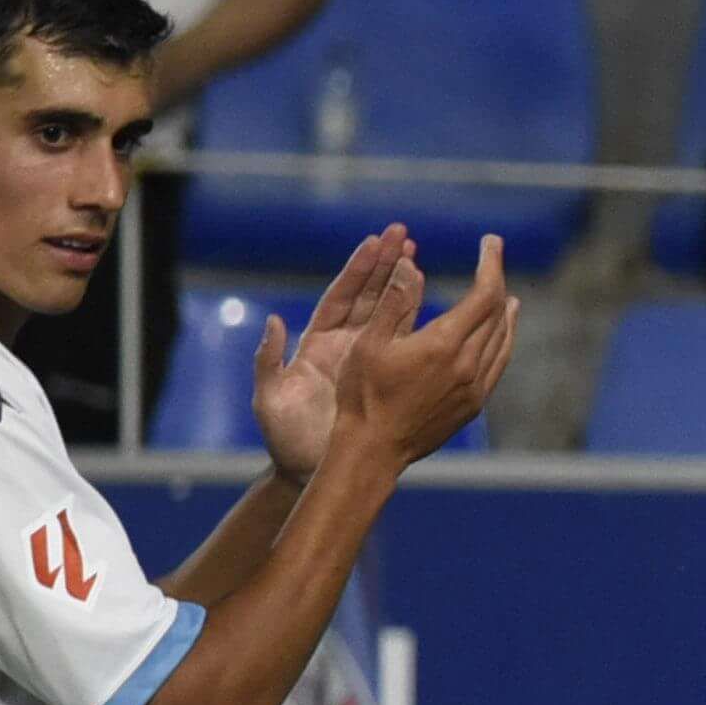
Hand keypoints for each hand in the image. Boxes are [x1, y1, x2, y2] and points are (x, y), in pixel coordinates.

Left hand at [253, 226, 412, 481]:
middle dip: (386, 264)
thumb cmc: (285, 439)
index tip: (376, 241)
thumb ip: (268, 360)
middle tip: (403, 233)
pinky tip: (437, 307)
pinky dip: (420, 326)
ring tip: (420, 256)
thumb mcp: (270, 398)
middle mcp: (343, 347)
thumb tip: (275, 323)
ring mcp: (366, 363)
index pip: (342, 296)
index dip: (359, 268)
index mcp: (317, 345)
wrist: (308, 471)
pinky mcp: (385, 381)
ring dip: (404, 286)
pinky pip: (407, 348)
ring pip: (390, 317)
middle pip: (369, 296)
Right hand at [333, 234, 518, 467]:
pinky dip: (502, 342)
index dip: (491, 264)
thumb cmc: (363, 394)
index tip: (491, 242)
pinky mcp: (473, 406)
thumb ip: (394, 301)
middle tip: (492, 257)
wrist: (374, 450)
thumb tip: (412, 264)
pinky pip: (497, 365)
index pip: (485, 294)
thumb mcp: (369, 341)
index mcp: (444, 344)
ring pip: (503, 341)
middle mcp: (468, 365)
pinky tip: (498, 338)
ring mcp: (474, 388)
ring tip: (507, 297)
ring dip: (506, 314)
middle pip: (497, 314)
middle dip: (497, 281)